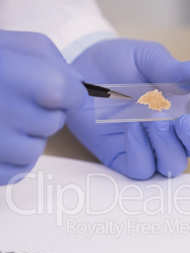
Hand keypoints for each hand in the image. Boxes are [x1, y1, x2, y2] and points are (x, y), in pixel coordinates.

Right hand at [0, 30, 85, 184]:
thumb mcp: (10, 44)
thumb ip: (50, 59)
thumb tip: (80, 88)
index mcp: (17, 78)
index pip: (66, 93)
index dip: (69, 92)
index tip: (62, 91)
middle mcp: (5, 115)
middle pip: (53, 123)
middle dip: (44, 112)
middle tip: (14, 99)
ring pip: (37, 149)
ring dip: (27, 136)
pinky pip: (19, 169)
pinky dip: (12, 156)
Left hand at [67, 39, 189, 179]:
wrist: (82, 72)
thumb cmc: (119, 65)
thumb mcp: (146, 59)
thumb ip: (171, 69)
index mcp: (185, 107)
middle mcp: (171, 131)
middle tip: (185, 121)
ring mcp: (149, 148)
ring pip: (173, 165)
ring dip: (169, 147)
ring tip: (154, 121)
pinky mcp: (125, 158)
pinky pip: (142, 168)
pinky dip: (141, 152)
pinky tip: (131, 129)